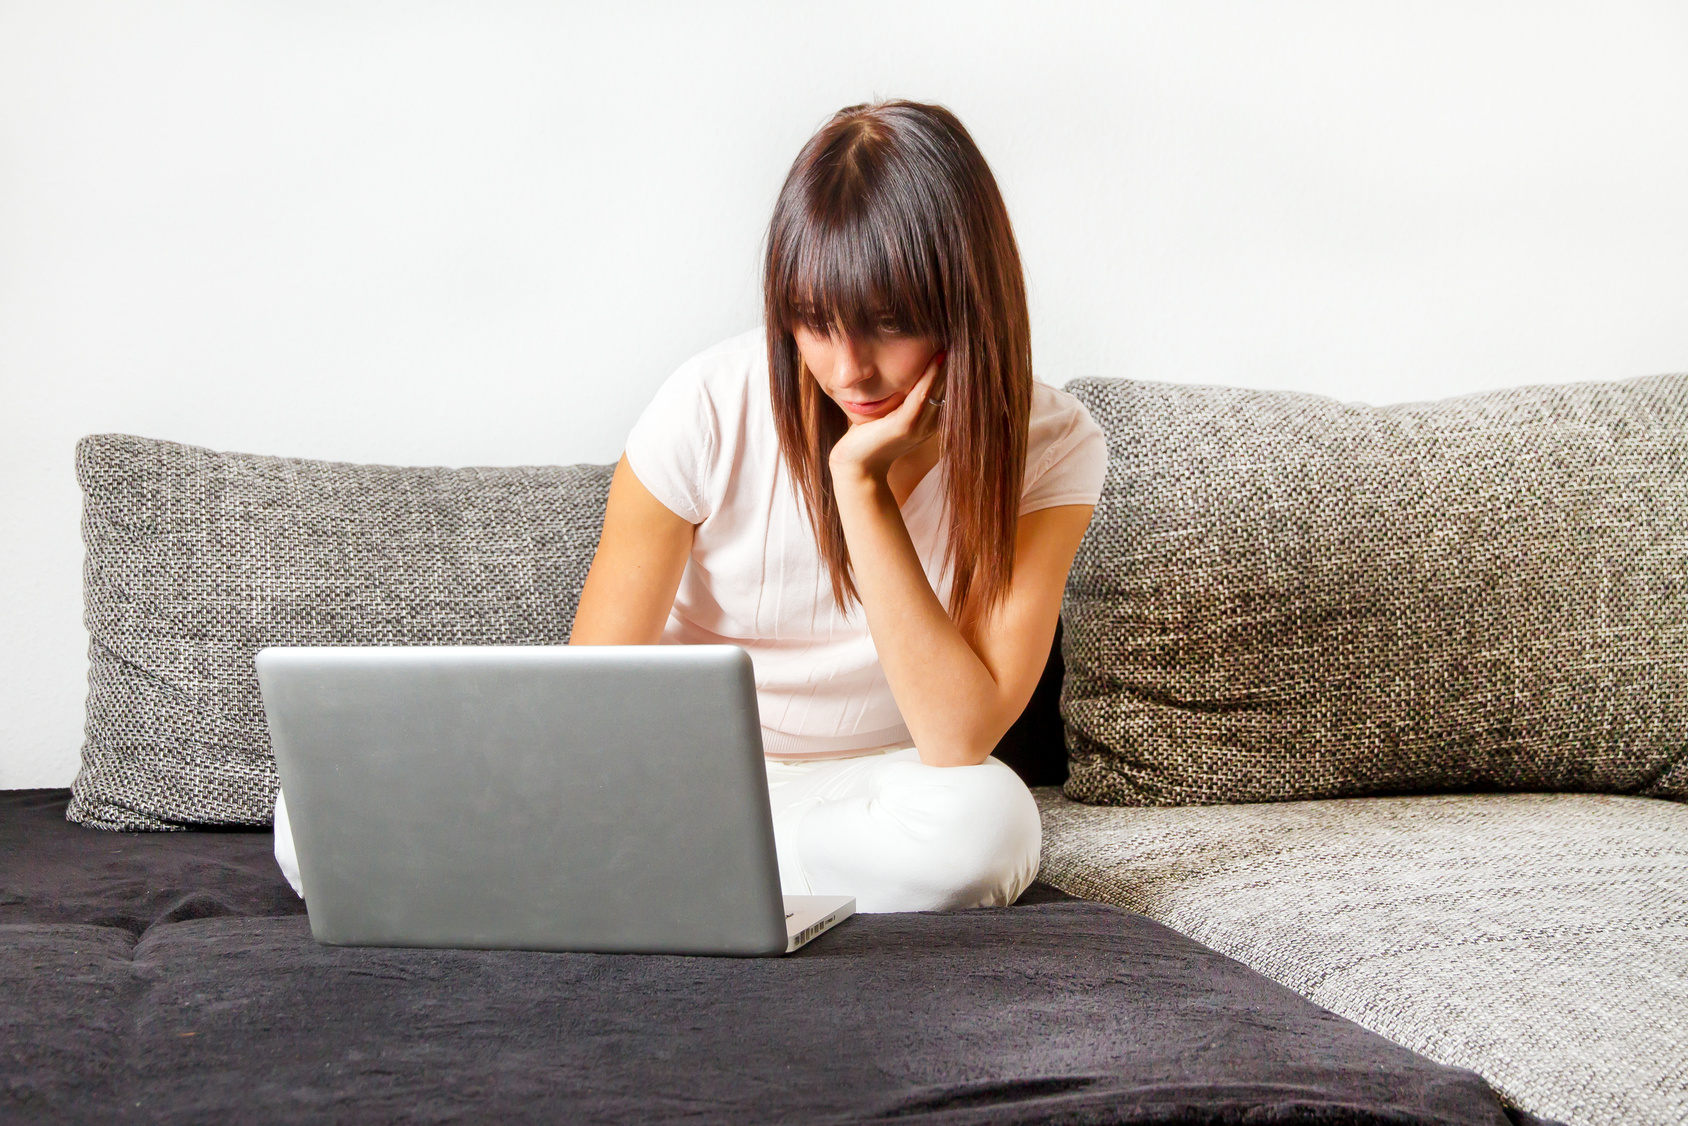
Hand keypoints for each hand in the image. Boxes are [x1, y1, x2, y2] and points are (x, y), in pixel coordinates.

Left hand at [827, 351, 944, 485]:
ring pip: (939, 390)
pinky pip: (922, 396)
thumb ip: (901, 394)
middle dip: (953, 364)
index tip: (955, 343)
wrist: (854, 464)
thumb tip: (902, 367)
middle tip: (959, 337)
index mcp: (929, 421)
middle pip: (948, 388)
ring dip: (945, 366)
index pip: (947, 390)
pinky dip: (930, 377)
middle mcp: (930, 425)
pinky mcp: (905, 426)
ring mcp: (919, 427)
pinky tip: (935, 358)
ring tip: (951, 342)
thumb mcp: (889, 412)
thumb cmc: (868, 436)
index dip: (952, 368)